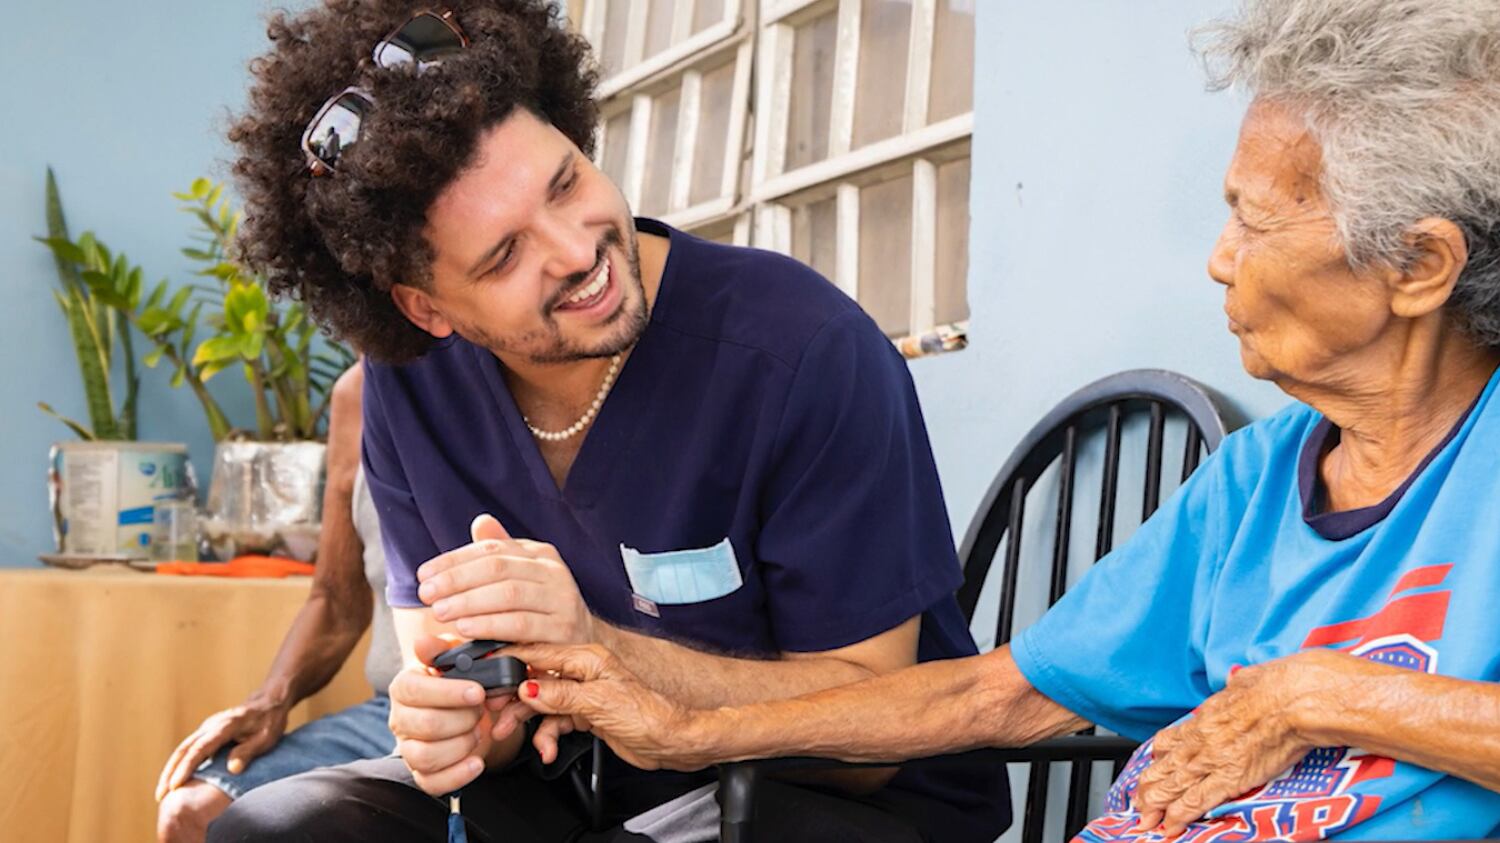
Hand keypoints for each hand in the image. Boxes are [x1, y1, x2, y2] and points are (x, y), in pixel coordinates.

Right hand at [155, 695, 289, 800]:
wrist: (268, 702)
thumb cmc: (269, 721)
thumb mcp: (266, 737)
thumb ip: (248, 751)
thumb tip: (232, 769)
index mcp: (225, 726)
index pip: (200, 748)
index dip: (187, 767)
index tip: (175, 785)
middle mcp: (210, 726)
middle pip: (184, 749)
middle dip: (170, 772)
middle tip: (160, 795)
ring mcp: (206, 728)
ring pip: (182, 749)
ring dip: (170, 769)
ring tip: (161, 792)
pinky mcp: (206, 733)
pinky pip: (188, 749)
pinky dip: (178, 764)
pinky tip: (174, 779)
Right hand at [388, 635, 492, 795]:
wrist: (470, 710)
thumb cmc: (462, 679)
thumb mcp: (458, 657)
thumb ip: (443, 648)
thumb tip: (423, 642)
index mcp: (404, 686)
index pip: (414, 691)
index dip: (447, 693)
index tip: (477, 692)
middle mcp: (400, 719)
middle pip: (425, 725)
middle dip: (462, 719)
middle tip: (481, 710)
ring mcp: (408, 748)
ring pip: (426, 756)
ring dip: (461, 745)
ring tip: (477, 732)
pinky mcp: (422, 773)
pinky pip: (431, 783)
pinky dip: (458, 775)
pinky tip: (477, 762)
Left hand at [417, 514, 595, 644]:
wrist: (581, 643)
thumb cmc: (540, 611)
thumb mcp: (520, 579)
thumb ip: (499, 555)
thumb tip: (482, 522)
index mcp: (539, 554)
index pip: (491, 550)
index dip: (453, 561)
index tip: (423, 575)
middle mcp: (553, 570)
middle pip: (497, 568)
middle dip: (456, 580)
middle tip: (426, 595)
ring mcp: (562, 598)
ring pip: (509, 594)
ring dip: (469, 603)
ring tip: (440, 612)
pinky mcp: (564, 628)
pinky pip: (521, 624)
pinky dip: (490, 626)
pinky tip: (465, 629)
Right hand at [504, 643, 709, 771]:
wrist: (671, 742)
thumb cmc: (649, 715)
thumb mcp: (598, 703)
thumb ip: (560, 695)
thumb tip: (528, 687)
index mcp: (586, 658)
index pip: (538, 654)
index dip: (510, 663)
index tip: (486, 673)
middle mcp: (582, 673)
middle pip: (534, 680)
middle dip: (513, 697)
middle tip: (495, 712)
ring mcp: (582, 695)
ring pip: (541, 704)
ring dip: (526, 721)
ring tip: (513, 734)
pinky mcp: (584, 715)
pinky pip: (554, 722)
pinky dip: (547, 737)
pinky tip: (547, 749)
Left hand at [1133, 649, 1356, 835]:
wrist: (1296, 698)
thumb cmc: (1281, 685)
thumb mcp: (1249, 679)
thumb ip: (1238, 687)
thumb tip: (1240, 681)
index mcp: (1208, 716)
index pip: (1171, 740)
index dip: (1158, 758)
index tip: (1153, 767)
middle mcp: (1203, 739)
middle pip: (1165, 767)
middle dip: (1148, 788)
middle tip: (1138, 802)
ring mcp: (1214, 759)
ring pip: (1173, 785)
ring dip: (1156, 805)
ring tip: (1145, 819)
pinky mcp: (1230, 777)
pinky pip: (1197, 800)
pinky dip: (1180, 816)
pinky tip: (1170, 826)